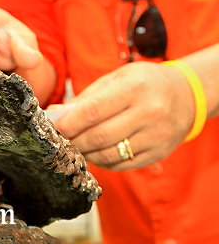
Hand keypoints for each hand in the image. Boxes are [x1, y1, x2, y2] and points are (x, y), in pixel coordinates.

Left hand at [55, 61, 194, 169]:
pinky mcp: (158, 153)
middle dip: (74, 142)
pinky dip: (102, 162)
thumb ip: (87, 98)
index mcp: (136, 88)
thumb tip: (55, 114)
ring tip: (75, 148)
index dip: (69, 123)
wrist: (187, 95)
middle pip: (99, 137)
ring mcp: (155, 136)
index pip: (93, 111)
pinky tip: (95, 154)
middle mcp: (149, 112)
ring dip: (85, 154)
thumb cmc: (144, 84)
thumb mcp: (118, 79)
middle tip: (60, 142)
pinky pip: (121, 165)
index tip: (55, 128)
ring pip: (108, 154)